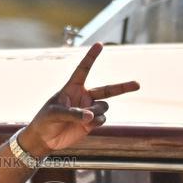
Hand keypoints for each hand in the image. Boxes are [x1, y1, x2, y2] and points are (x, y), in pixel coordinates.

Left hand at [18, 43, 139, 156]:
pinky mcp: (92, 123)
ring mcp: (89, 109)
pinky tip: (88, 124)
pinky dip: (97, 121)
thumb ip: (73, 113)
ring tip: (84, 118)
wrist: (45, 138)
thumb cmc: (45, 120)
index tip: (100, 44)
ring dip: (96, 112)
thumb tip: (91, 117)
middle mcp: (84, 96)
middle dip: (123, 87)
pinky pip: (102, 119)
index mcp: (72, 87)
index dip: (91, 57)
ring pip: (103, 107)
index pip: (83, 69)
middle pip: (108, 90)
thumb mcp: (54, 113)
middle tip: (137, 85)